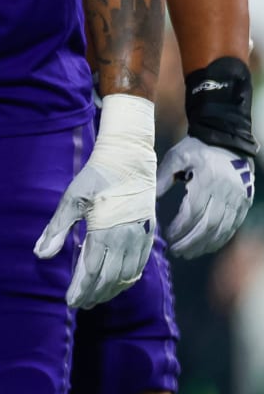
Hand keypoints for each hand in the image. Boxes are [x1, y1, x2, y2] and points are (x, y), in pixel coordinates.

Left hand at [35, 95, 155, 308]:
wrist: (129, 163)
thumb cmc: (95, 179)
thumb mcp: (71, 200)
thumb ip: (56, 229)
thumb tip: (40, 254)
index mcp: (104, 234)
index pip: (91, 272)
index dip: (80, 289)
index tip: (69, 302)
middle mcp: (126, 242)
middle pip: (109, 279)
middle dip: (93, 294)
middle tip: (79, 304)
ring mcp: (140, 241)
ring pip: (126, 277)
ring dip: (110, 291)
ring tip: (95, 299)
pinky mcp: (148, 237)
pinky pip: (139, 267)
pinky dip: (127, 280)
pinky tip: (116, 284)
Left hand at [158, 136, 254, 258]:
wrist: (227, 140)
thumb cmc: (197, 148)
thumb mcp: (177, 157)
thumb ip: (163, 177)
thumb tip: (148, 200)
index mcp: (207, 180)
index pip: (194, 211)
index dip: (181, 227)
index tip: (168, 237)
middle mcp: (225, 192)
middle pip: (208, 224)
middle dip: (191, 241)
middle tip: (176, 251)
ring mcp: (238, 199)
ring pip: (222, 229)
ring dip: (204, 244)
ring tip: (188, 253)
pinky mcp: (244, 203)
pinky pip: (233, 226)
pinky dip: (219, 239)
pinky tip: (206, 246)